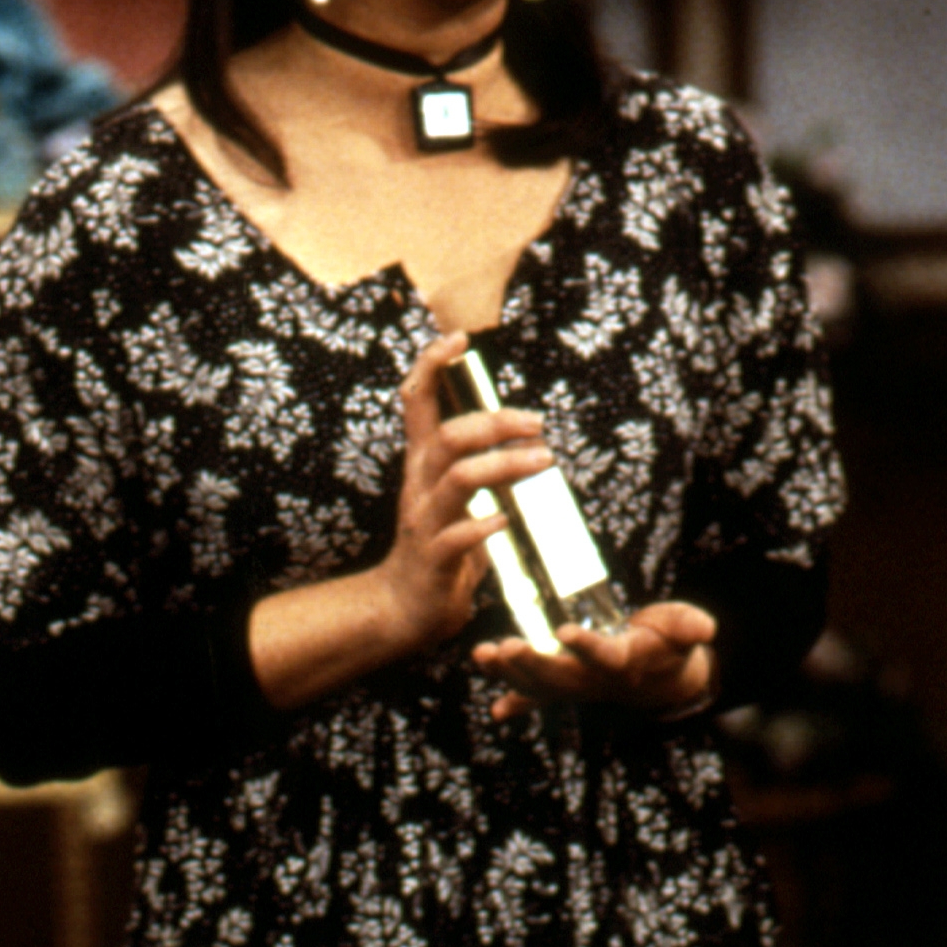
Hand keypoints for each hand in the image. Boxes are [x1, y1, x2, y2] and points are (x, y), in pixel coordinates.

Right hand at [376, 329, 560, 657]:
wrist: (403, 606)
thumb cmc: (439, 544)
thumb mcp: (451, 493)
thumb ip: (473, 460)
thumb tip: (519, 429)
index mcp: (422, 463)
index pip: (416, 401)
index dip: (431, 365)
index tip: (457, 340)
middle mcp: (418, 485)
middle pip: (449, 436)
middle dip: (496, 422)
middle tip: (538, 425)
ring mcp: (424, 521)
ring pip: (458, 478)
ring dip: (504, 465)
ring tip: (543, 462)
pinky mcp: (434, 558)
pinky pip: (457, 535)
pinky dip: (485, 525)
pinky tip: (507, 522)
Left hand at [471, 598, 718, 723]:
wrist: (664, 680)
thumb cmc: (670, 643)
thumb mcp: (682, 629)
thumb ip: (689, 626)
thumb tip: (707, 627)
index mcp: (626, 663)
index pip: (605, 657)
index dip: (586, 647)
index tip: (565, 632)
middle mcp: (598, 681)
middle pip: (562, 677)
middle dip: (533, 664)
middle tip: (506, 647)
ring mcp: (579, 687)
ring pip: (540, 687)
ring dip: (510, 675)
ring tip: (482, 655)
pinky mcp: (567, 687)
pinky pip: (538, 698)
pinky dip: (517, 703)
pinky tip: (497, 712)